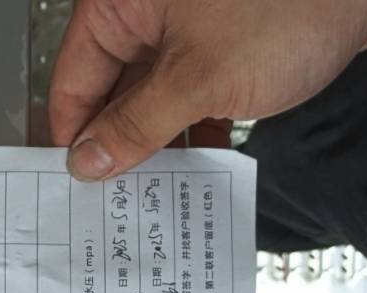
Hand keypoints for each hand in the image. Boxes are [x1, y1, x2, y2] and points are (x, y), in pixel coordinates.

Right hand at [50, 0, 366, 180]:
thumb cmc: (294, 1)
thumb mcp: (198, 79)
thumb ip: (136, 124)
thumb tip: (89, 158)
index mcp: (121, 4)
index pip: (73, 81)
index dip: (73, 137)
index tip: (78, 185)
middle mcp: (150, 13)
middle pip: (111, 93)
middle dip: (117, 147)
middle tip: (116, 199)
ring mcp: (189, 30)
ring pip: (154, 99)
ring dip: (158, 144)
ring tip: (157, 192)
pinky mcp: (225, 47)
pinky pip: (193, 96)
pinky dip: (194, 129)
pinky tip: (199, 164)